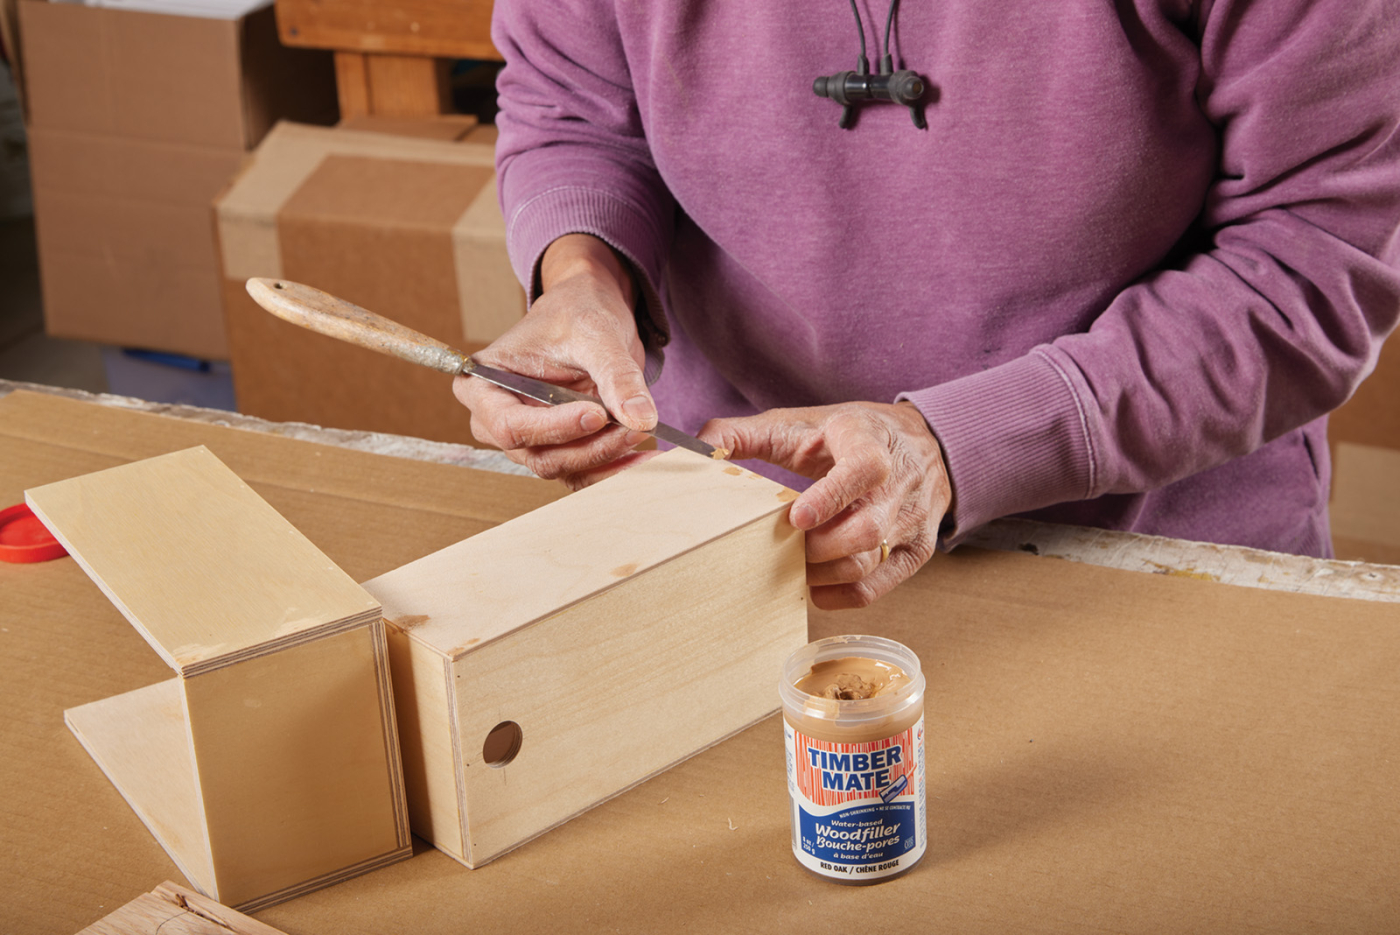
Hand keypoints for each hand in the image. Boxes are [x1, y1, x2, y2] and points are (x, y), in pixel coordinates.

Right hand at [454, 234, 658, 488]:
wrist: (590, 313)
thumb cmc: (576, 311)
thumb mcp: (595, 333)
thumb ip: (616, 375)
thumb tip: (640, 418)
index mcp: (483, 384)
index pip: (509, 424)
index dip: (553, 427)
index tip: (598, 414)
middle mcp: (497, 419)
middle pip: (538, 455)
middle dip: (590, 446)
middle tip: (634, 427)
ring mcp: (529, 438)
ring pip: (564, 468)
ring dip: (607, 459)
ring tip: (644, 435)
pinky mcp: (559, 448)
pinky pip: (583, 472)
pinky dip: (615, 468)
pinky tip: (645, 459)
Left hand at [701, 402, 950, 609]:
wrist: (923, 442)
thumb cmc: (850, 434)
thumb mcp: (802, 422)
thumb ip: (745, 433)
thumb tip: (695, 448)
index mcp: (870, 440)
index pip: (866, 468)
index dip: (831, 496)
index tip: (795, 517)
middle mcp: (900, 483)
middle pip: (866, 530)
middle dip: (816, 547)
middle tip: (782, 544)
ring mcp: (912, 520)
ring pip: (868, 562)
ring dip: (822, 572)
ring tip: (793, 563)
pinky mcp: (916, 551)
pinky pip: (876, 588)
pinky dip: (839, 595)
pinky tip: (815, 585)